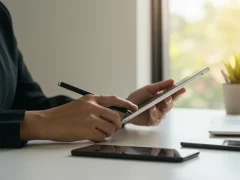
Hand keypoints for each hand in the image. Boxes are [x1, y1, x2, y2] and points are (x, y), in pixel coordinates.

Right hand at [20, 95, 137, 141]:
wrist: (46, 122)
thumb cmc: (62, 115)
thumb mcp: (80, 104)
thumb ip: (96, 106)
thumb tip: (113, 114)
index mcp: (91, 98)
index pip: (114, 99)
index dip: (126, 104)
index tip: (133, 108)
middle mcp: (92, 107)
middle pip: (116, 117)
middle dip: (116, 125)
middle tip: (112, 128)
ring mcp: (90, 118)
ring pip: (110, 128)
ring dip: (106, 133)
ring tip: (95, 132)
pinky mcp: (87, 130)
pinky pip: (101, 137)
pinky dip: (98, 138)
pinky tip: (89, 135)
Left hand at [126, 79, 185, 125]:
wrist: (125, 108)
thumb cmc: (137, 98)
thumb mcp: (148, 89)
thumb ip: (161, 86)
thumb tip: (173, 81)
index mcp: (162, 97)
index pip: (173, 95)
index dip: (178, 92)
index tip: (183, 88)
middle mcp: (162, 106)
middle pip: (170, 103)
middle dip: (171, 100)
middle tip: (169, 97)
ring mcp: (159, 114)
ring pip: (165, 111)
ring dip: (163, 106)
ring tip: (161, 101)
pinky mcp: (153, 121)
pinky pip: (157, 117)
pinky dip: (154, 112)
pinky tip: (152, 108)